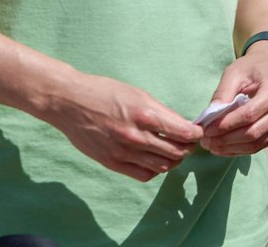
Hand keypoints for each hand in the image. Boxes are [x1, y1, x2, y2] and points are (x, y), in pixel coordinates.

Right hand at [46, 74, 202, 181]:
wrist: (70, 103)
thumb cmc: (105, 93)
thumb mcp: (139, 94)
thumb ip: (161, 112)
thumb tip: (182, 126)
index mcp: (146, 115)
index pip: (184, 132)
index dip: (196, 134)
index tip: (197, 132)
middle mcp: (137, 136)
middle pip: (177, 152)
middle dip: (187, 148)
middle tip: (188, 143)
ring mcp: (124, 152)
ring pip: (163, 166)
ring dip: (173, 160)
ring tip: (174, 152)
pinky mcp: (112, 163)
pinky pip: (143, 175)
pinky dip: (155, 170)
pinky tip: (155, 160)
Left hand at [198, 42, 267, 156]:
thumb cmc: (251, 69)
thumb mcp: (234, 72)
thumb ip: (222, 93)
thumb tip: (209, 117)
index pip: (249, 115)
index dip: (226, 125)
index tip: (206, 130)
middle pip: (253, 133)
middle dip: (226, 140)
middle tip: (205, 141)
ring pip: (256, 144)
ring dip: (230, 148)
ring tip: (211, 145)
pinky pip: (259, 147)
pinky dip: (239, 150)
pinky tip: (223, 147)